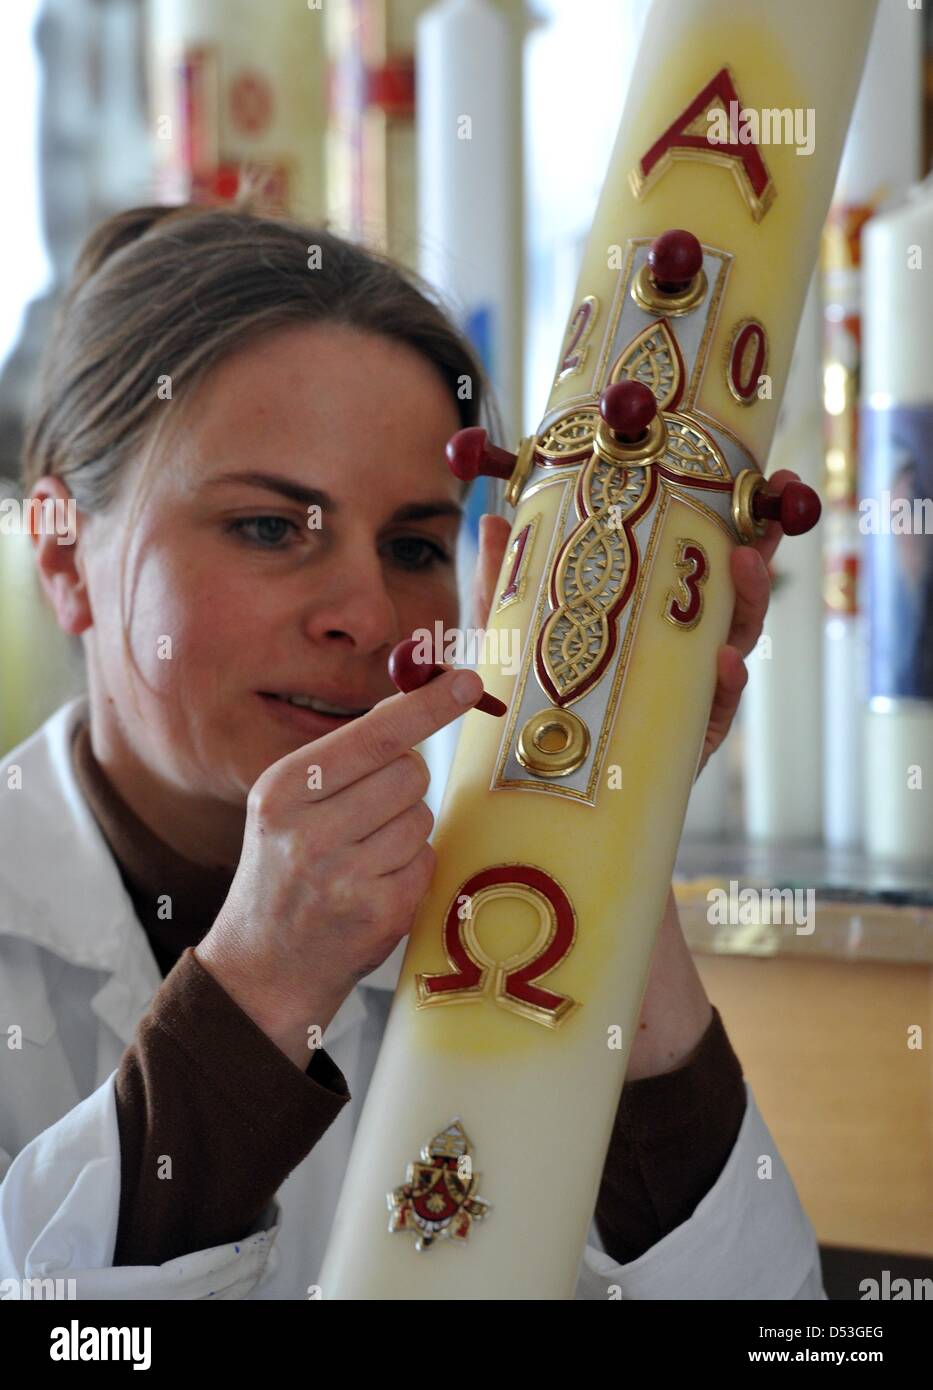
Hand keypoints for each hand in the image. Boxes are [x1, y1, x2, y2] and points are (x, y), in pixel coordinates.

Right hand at [196, 665, 483, 1068]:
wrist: (262, 968)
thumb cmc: (285, 873)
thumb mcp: (289, 807)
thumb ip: (345, 759)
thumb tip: (411, 702)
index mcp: (283, 789)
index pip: (375, 733)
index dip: (428, 705)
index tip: (466, 681)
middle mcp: (307, 829)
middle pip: (410, 772)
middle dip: (405, 788)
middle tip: (367, 818)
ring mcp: (343, 875)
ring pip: (423, 817)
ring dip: (407, 833)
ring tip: (363, 860)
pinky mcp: (377, 912)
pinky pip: (427, 861)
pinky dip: (411, 870)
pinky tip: (374, 888)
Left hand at [472, 469, 800, 776]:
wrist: (539, 793)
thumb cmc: (535, 708)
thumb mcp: (511, 641)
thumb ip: (505, 588)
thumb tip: (494, 524)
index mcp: (654, 620)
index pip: (701, 562)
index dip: (732, 520)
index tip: (758, 476)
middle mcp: (682, 654)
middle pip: (733, 595)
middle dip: (762, 549)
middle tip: (770, 513)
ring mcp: (690, 698)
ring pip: (737, 644)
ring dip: (748, 602)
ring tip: (746, 564)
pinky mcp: (688, 745)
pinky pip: (715, 712)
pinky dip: (725, 685)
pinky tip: (726, 661)